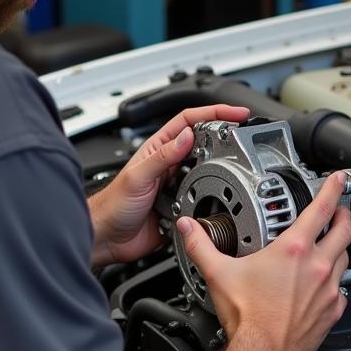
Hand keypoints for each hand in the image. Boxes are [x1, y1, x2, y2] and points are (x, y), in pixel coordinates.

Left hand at [86, 104, 249, 266]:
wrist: (108, 238)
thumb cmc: (113, 204)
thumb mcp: (139, 176)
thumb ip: (163, 156)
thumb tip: (187, 137)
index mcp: (159, 149)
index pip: (190, 122)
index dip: (214, 113)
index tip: (236, 113)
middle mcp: (170, 165)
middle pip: (204, 145)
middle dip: (224, 140)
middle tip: (243, 141)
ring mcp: (178, 186)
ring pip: (208, 172)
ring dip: (219, 172)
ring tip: (232, 170)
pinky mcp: (184, 207)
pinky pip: (205, 200)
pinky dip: (212, 200)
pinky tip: (216, 200)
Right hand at [177, 172, 350, 350]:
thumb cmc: (247, 317)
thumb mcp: (219, 273)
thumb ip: (201, 246)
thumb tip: (189, 229)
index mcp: (293, 250)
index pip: (321, 208)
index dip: (333, 188)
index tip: (339, 180)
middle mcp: (316, 266)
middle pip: (343, 230)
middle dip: (344, 215)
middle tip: (341, 209)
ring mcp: (328, 288)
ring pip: (345, 258)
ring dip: (341, 247)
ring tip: (334, 243)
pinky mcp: (332, 310)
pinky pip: (342, 290)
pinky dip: (337, 283)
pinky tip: (327, 284)